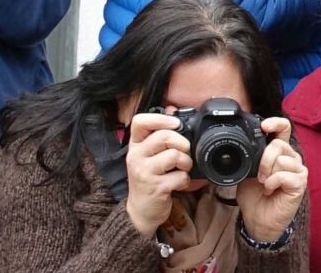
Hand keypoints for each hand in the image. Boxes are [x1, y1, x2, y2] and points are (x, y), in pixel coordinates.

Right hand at [125, 112, 191, 236]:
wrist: (141, 211)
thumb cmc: (148, 179)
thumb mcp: (148, 156)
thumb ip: (158, 135)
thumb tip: (172, 109)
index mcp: (134, 145)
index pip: (140, 121)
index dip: (161, 119)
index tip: (176, 124)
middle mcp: (136, 156)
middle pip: (165, 137)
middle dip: (183, 143)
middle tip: (185, 152)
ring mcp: (144, 172)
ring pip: (175, 155)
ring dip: (186, 163)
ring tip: (183, 169)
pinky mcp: (155, 187)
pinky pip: (180, 176)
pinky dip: (185, 180)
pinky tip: (178, 184)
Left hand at [237, 117, 306, 241]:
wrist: (257, 218)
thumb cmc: (253, 194)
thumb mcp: (247, 169)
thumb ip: (251, 155)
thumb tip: (243, 141)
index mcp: (279, 151)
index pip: (283, 128)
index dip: (275, 123)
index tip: (264, 126)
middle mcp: (290, 158)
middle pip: (279, 144)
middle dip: (263, 159)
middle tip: (258, 175)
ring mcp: (297, 170)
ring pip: (281, 160)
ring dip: (267, 174)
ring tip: (264, 185)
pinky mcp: (300, 183)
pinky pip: (284, 175)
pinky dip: (272, 183)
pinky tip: (270, 190)